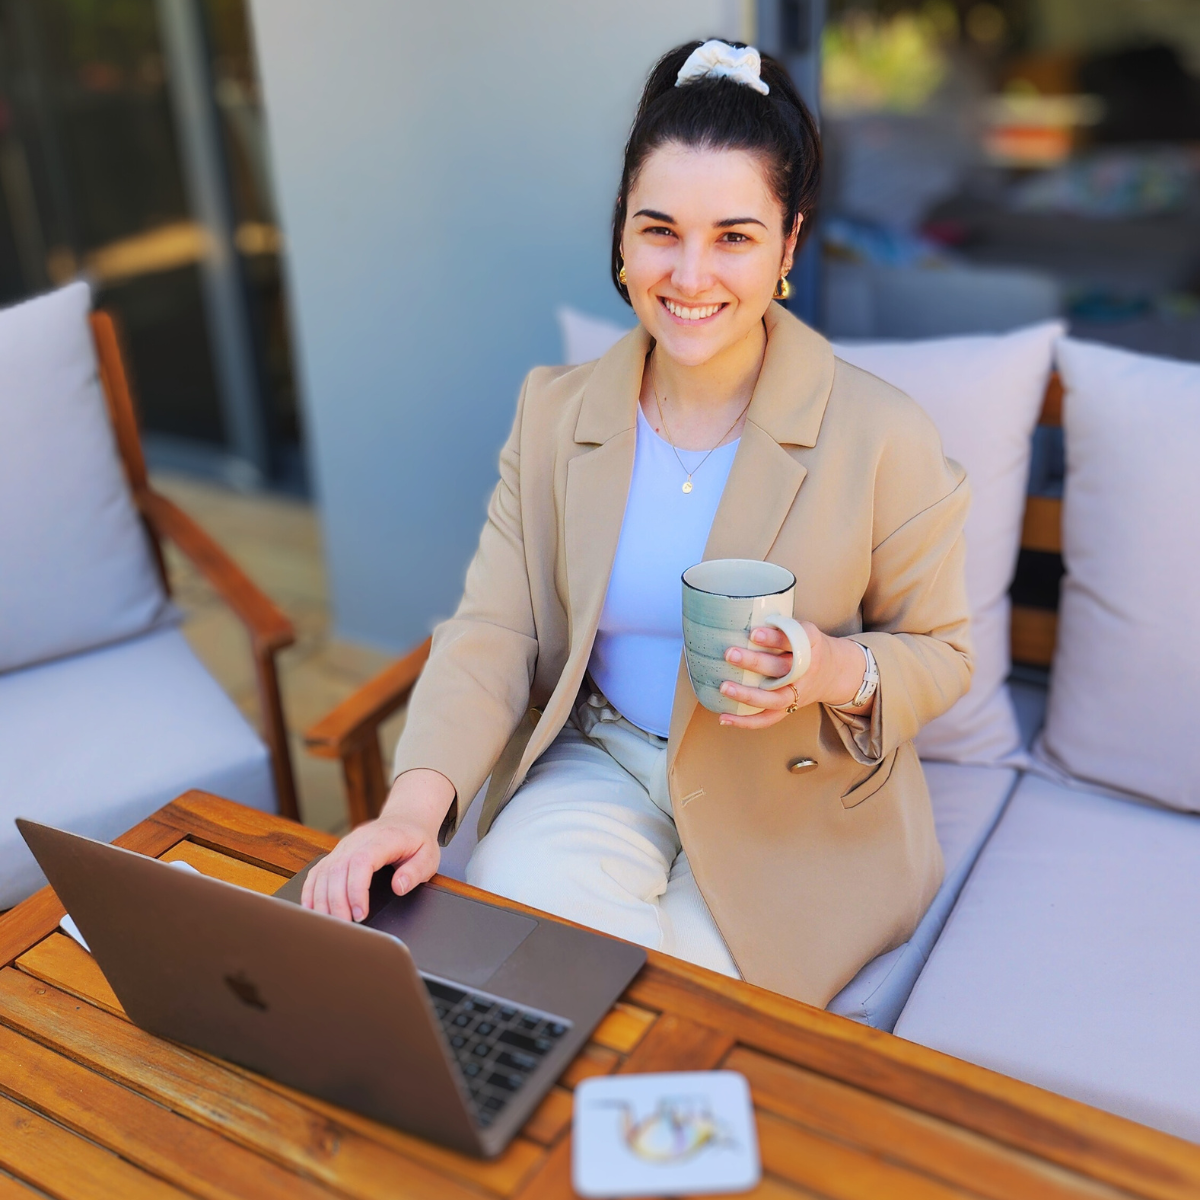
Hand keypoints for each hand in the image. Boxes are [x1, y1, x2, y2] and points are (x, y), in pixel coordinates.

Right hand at [301, 768, 454, 921]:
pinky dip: (311, 891)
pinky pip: (317, 871)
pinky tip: (312, 909)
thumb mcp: (428, 856)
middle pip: (337, 871)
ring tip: (331, 924)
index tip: (360, 914)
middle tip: (345, 926)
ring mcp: (344, 846)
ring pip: (324, 872)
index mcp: (382, 839)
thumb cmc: (416, 840)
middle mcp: (358, 840)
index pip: (361, 863)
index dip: (356, 890)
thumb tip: (398, 887)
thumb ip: (416, 872)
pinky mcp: (336, 853)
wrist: (405, 820)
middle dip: (337, 903)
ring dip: (322, 901)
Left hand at [717, 623, 871, 729]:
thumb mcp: (802, 628)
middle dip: (754, 663)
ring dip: (748, 695)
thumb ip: (779, 625)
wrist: (835, 671)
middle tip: (730, 654)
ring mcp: (798, 692)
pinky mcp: (790, 708)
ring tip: (724, 687)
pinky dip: (746, 721)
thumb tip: (736, 616)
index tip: (753, 633)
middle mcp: (806, 670)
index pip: (793, 641)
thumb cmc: (807, 645)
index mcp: (811, 644)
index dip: (773, 638)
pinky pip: (768, 719)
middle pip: (781, 669)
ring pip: (774, 699)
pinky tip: (724, 718)